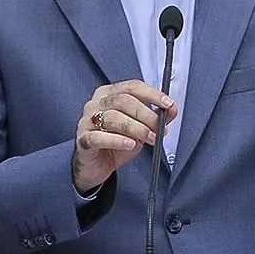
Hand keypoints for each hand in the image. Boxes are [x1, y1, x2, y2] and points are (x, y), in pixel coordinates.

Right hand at [71, 80, 177, 194]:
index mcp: (109, 94)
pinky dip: (117, 140)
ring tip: (150, 139)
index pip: (132, 87)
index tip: (167, 104)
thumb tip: (172, 109)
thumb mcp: (139, 128)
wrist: (95, 166)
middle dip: (146, 115)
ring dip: (137, 129)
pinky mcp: (83, 140)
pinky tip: (130, 144)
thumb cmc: (115, 143)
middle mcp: (96, 104)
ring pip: (113, 118)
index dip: (152, 94)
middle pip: (123, 101)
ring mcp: (87, 121)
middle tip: (160, 128)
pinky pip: (99, 137)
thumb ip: (154, 117)